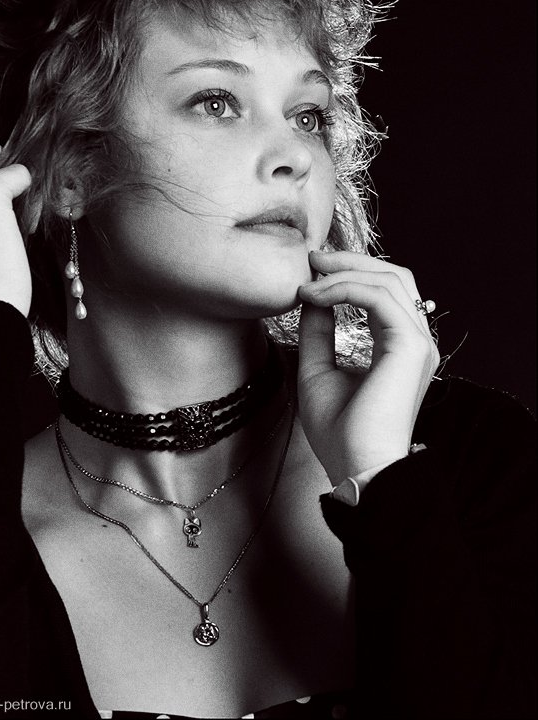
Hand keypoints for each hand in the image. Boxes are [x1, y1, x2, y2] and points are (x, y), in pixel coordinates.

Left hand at [297, 250, 439, 484]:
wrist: (355, 468)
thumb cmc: (339, 431)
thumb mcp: (317, 369)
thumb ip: (319, 331)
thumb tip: (311, 296)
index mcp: (397, 346)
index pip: (382, 292)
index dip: (348, 274)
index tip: (311, 271)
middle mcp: (414, 340)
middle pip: (391, 277)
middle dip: (349, 262)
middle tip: (311, 258)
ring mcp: (417, 342)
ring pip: (388, 280)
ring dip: (344, 271)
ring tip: (310, 275)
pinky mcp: (411, 347)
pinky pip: (379, 297)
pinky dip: (345, 289)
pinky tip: (315, 295)